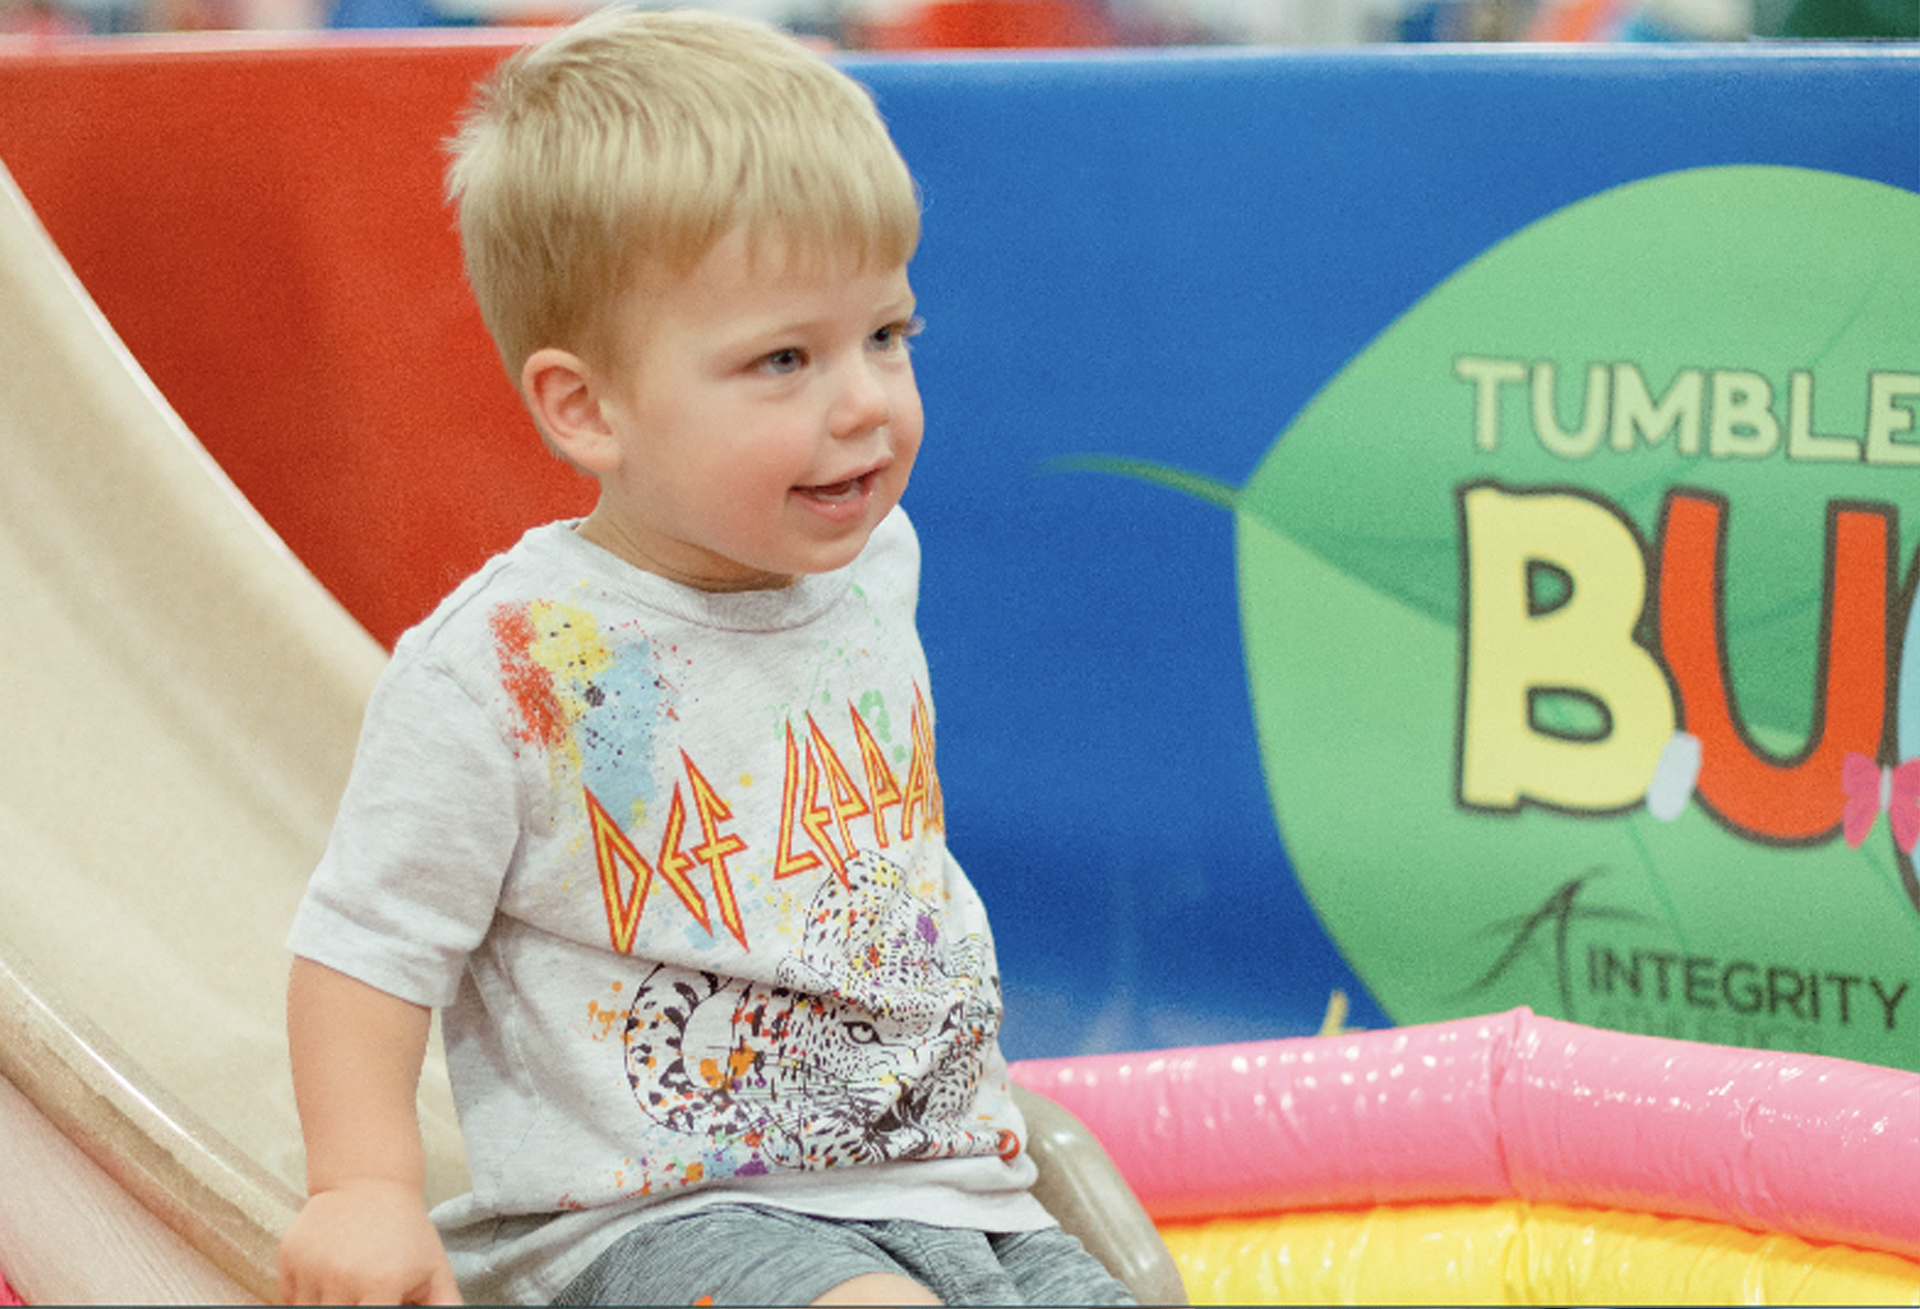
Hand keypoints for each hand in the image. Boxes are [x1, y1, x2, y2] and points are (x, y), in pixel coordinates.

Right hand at [277, 1178, 462, 1305]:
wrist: (368, 1179)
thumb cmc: (407, 1231)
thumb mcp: (434, 1270)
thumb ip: (445, 1308)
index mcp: (382, 1284)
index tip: (381, 1306)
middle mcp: (342, 1278)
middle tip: (364, 1296)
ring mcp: (311, 1268)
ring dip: (329, 1307)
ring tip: (350, 1289)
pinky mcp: (288, 1259)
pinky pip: (290, 1300)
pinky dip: (306, 1300)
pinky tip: (328, 1280)